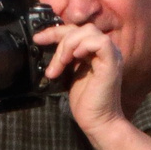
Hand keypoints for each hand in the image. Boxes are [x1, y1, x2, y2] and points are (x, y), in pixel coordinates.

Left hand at [38, 19, 125, 137]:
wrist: (97, 121)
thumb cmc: (85, 102)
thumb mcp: (70, 74)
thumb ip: (66, 58)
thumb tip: (50, 46)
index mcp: (95, 52)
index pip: (75, 31)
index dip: (55, 32)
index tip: (38, 39)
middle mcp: (105, 51)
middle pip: (81, 28)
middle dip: (60, 39)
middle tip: (52, 63)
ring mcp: (111, 56)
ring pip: (89, 31)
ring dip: (69, 44)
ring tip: (61, 64)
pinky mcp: (112, 64)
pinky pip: (101, 42)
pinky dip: (84, 46)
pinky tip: (75, 58)